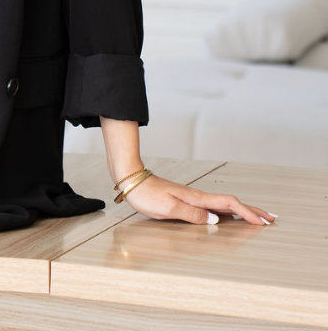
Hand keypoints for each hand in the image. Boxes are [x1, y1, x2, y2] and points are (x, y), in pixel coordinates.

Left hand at [123, 174, 275, 225]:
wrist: (131, 180)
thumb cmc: (146, 194)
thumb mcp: (168, 208)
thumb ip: (192, 215)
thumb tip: (216, 221)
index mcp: (196, 199)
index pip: (229, 204)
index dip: (247, 213)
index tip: (263, 221)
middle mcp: (198, 197)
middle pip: (231, 203)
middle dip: (252, 211)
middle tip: (271, 219)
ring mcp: (193, 198)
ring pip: (224, 205)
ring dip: (242, 211)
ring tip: (256, 218)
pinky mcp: (186, 201)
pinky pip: (214, 207)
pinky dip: (227, 211)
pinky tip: (228, 216)